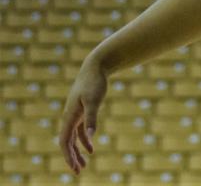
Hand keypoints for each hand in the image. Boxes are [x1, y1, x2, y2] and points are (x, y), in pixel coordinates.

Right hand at [59, 57, 107, 174]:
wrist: (95, 68)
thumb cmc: (95, 83)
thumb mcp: (95, 100)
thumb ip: (92, 118)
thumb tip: (90, 136)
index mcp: (69, 116)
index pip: (65, 141)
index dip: (68, 156)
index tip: (74, 168)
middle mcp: (69, 117)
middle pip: (67, 143)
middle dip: (72, 158)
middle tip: (78, 172)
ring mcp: (75, 115)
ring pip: (73, 138)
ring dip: (77, 152)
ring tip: (83, 166)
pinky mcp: (82, 112)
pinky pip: (81, 131)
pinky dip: (84, 141)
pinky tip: (91, 149)